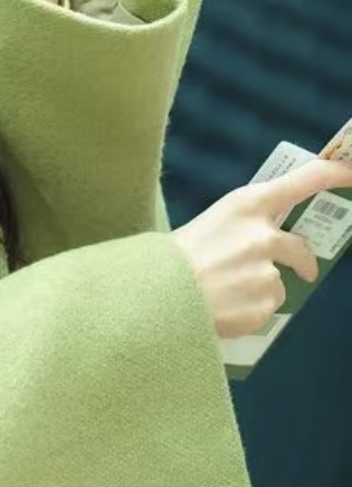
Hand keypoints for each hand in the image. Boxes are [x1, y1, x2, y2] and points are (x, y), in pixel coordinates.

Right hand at [173, 160, 351, 339]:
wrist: (152, 296)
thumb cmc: (172, 257)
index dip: (336, 174)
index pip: (305, 179)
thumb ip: (243, 225)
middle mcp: (262, 234)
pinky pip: (266, 309)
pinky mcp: (265, 303)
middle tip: (305, 271)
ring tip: (224, 295)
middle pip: (300, 247)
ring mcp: (267, 270)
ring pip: (278, 283)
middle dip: (304, 261)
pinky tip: (223, 310)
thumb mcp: (208, 223)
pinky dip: (249, 312)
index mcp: (245, 205)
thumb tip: (268, 239)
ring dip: (260, 291)